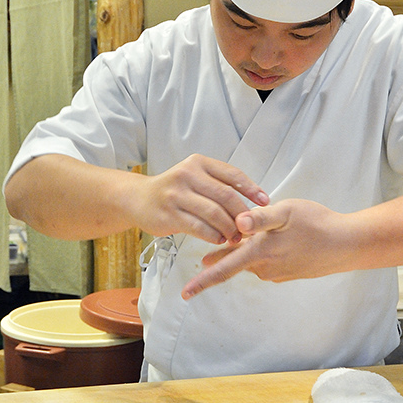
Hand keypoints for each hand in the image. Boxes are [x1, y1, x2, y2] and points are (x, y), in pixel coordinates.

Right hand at [134, 154, 268, 243]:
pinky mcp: (169, 215)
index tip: (265, 202)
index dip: (252, 189)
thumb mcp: (195, 176)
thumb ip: (218, 184)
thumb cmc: (174, 190)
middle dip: (242, 214)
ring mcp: (176, 195)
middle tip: (250, 227)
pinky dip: (214, 236)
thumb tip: (252, 201)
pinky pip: (199, 228)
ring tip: (236, 237)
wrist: (137, 199)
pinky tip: (219, 239)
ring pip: (214, 213)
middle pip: (226, 196)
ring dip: (229, 228)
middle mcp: (187, 175)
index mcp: (198, 163)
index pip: (232, 174)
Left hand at [181, 199, 351, 298]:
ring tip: (245, 235)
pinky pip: (266, 262)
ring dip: (245, 252)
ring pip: (251, 262)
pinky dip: (262, 253)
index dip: (203, 281)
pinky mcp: (288, 272)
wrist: (347, 244)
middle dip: (221, 261)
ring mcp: (277, 272)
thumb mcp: (286, 212)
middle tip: (204, 258)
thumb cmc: (317, 224)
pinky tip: (273, 241)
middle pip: (235, 264)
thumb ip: (259, 218)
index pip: (224, 270)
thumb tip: (236, 223)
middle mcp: (265, 267)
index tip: (185, 293)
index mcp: (259, 253)